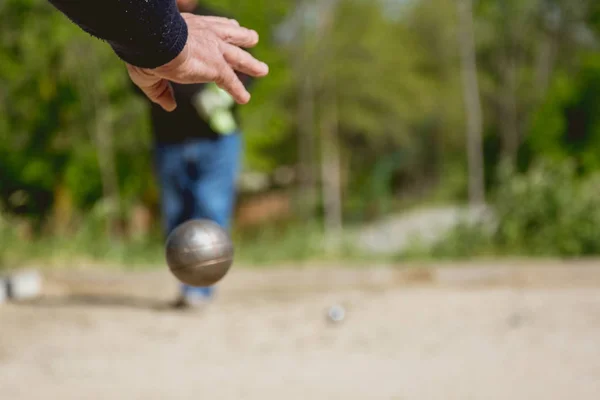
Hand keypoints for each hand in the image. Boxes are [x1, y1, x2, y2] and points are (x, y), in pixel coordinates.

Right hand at [126, 14, 268, 110]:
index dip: (222, 27)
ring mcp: (214, 50)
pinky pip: (231, 81)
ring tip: (262, 70)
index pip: (212, 25)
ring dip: (251, 64)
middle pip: (231, 35)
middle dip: (243, 37)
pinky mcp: (217, 67)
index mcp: (191, 26)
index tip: (231, 26)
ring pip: (239, 57)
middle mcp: (206, 34)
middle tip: (253, 38)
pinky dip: (238, 90)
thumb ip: (161, 91)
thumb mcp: (148, 72)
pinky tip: (244, 99)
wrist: (153, 41)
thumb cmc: (144, 49)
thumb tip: (170, 106)